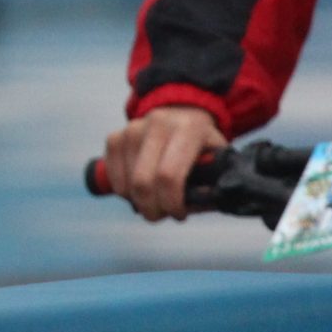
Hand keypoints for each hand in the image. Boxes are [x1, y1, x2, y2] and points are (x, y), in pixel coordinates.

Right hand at [103, 104, 227, 221]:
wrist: (181, 115)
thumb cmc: (202, 145)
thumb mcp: (218, 160)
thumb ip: (213, 183)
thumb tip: (198, 203)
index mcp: (188, 129)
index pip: (169, 175)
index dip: (172, 202)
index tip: (179, 214)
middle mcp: (157, 124)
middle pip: (143, 181)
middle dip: (151, 208)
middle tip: (161, 216)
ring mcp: (132, 129)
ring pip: (127, 183)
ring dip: (138, 202)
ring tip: (154, 202)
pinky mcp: (115, 136)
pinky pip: (113, 176)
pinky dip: (124, 191)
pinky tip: (138, 191)